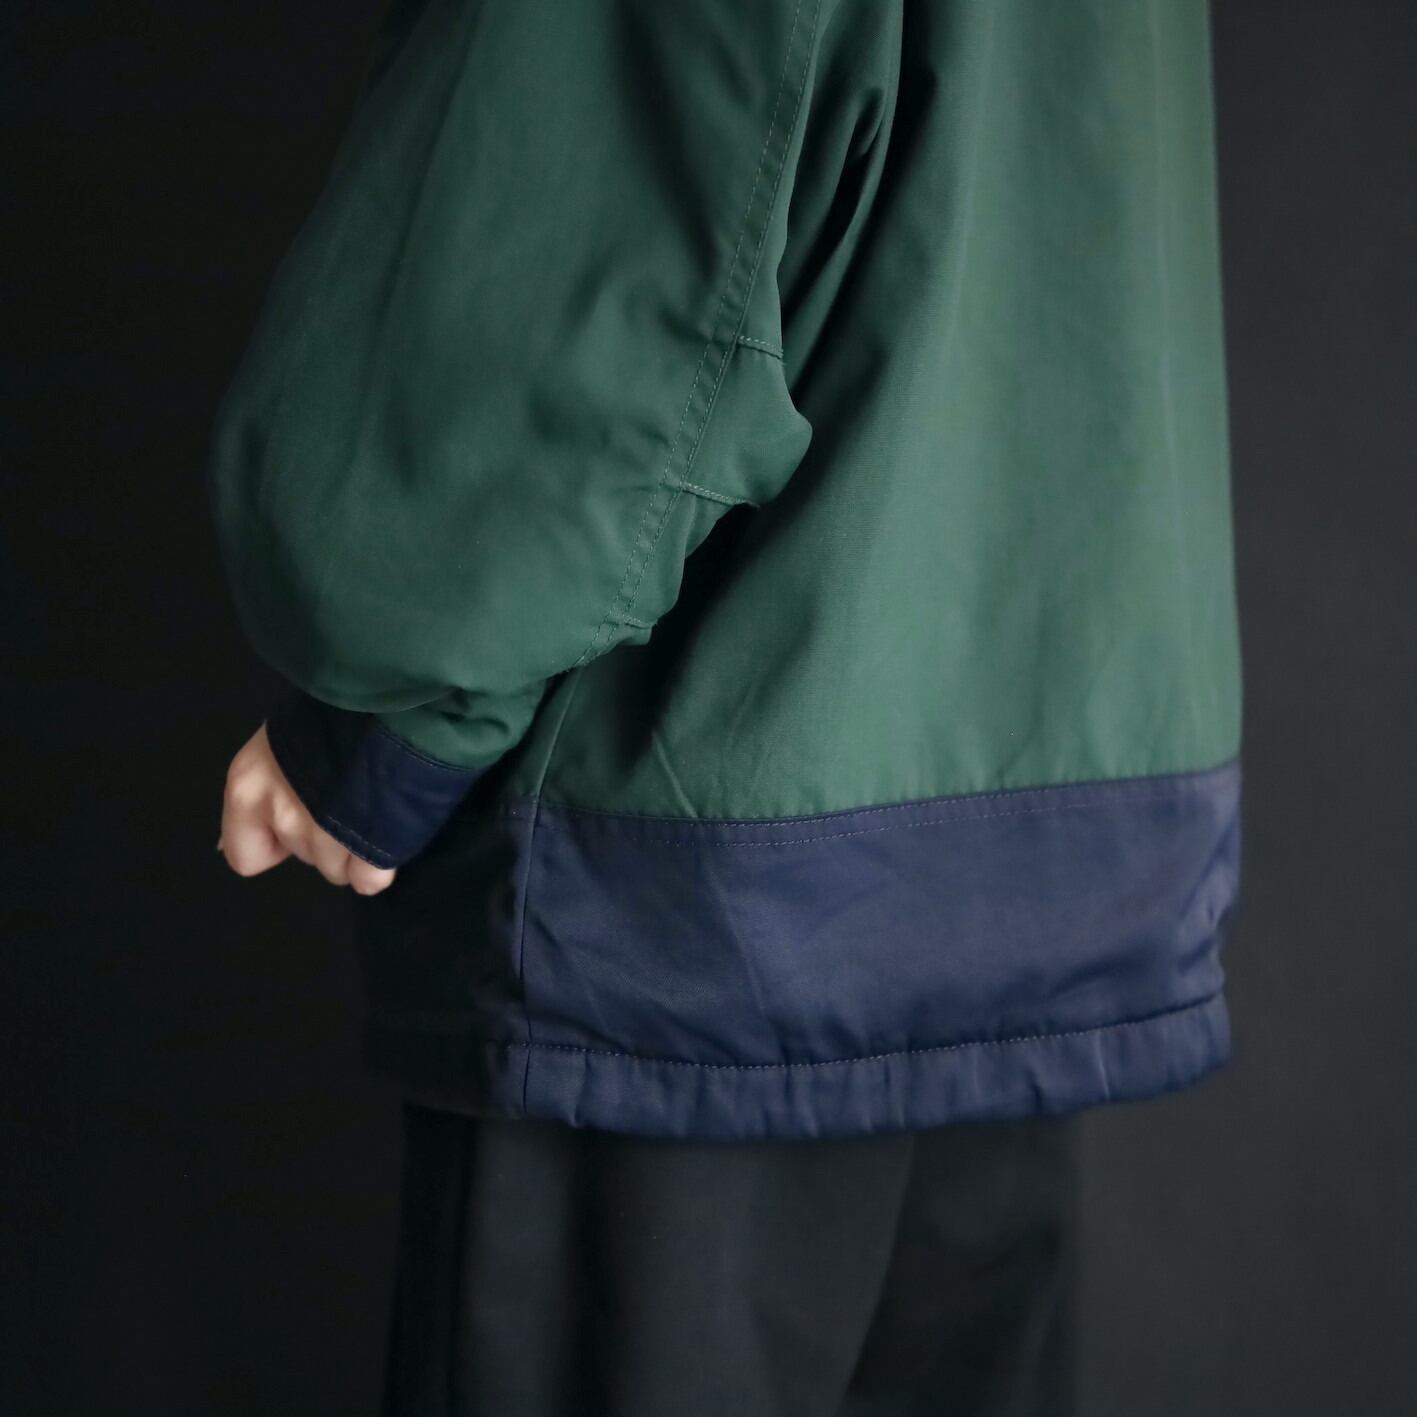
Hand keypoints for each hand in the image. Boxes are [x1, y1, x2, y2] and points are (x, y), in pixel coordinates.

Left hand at [218, 721, 397, 895]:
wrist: (397, 700)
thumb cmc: (339, 710)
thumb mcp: (289, 737)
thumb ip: (273, 782)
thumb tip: (253, 838)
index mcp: (248, 788)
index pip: (245, 855)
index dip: (273, 841)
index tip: (298, 818)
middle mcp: (281, 816)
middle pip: (303, 856)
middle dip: (325, 838)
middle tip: (349, 796)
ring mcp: (325, 838)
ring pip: (338, 870)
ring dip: (356, 848)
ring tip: (375, 806)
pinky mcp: (368, 852)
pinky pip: (370, 880)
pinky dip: (382, 865)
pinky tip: (393, 831)